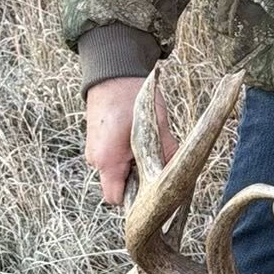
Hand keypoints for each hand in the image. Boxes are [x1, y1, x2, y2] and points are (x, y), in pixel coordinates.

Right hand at [84, 75, 176, 205]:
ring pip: (116, 175)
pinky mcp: (95, 145)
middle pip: (118, 187)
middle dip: (137, 181)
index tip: (153, 187)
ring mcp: (93, 153)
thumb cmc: (135, 98)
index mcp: (108, 161)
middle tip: (152, 163)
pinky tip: (133, 141)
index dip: (137, 199)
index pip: (118, 199)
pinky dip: (123, 158)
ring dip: (130, 168)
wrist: (113, 74)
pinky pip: (112, 162)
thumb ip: (167, 154)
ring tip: (142, 148)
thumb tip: (180, 175)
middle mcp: (96, 161)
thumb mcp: (159, 127)